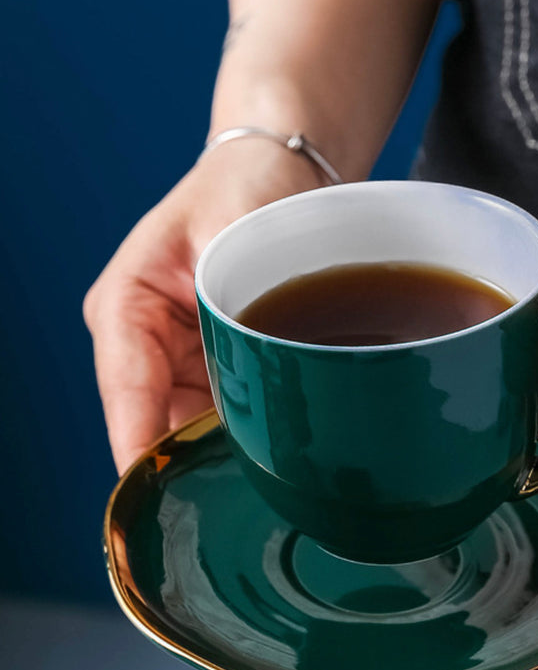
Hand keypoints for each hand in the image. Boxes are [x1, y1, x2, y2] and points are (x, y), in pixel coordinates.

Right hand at [84, 140, 324, 473]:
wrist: (279, 173)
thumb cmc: (246, 185)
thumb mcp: (236, 228)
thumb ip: (234, 304)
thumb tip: (252, 387)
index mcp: (128, 307)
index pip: (126, 390)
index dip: (141, 446)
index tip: (159, 496)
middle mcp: (146, 341)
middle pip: (158, 421)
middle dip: (194, 460)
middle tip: (240, 492)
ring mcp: (182, 357)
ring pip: (192, 425)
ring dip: (226, 450)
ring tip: (266, 475)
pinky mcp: (216, 363)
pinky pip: (225, 411)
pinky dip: (248, 430)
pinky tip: (277, 448)